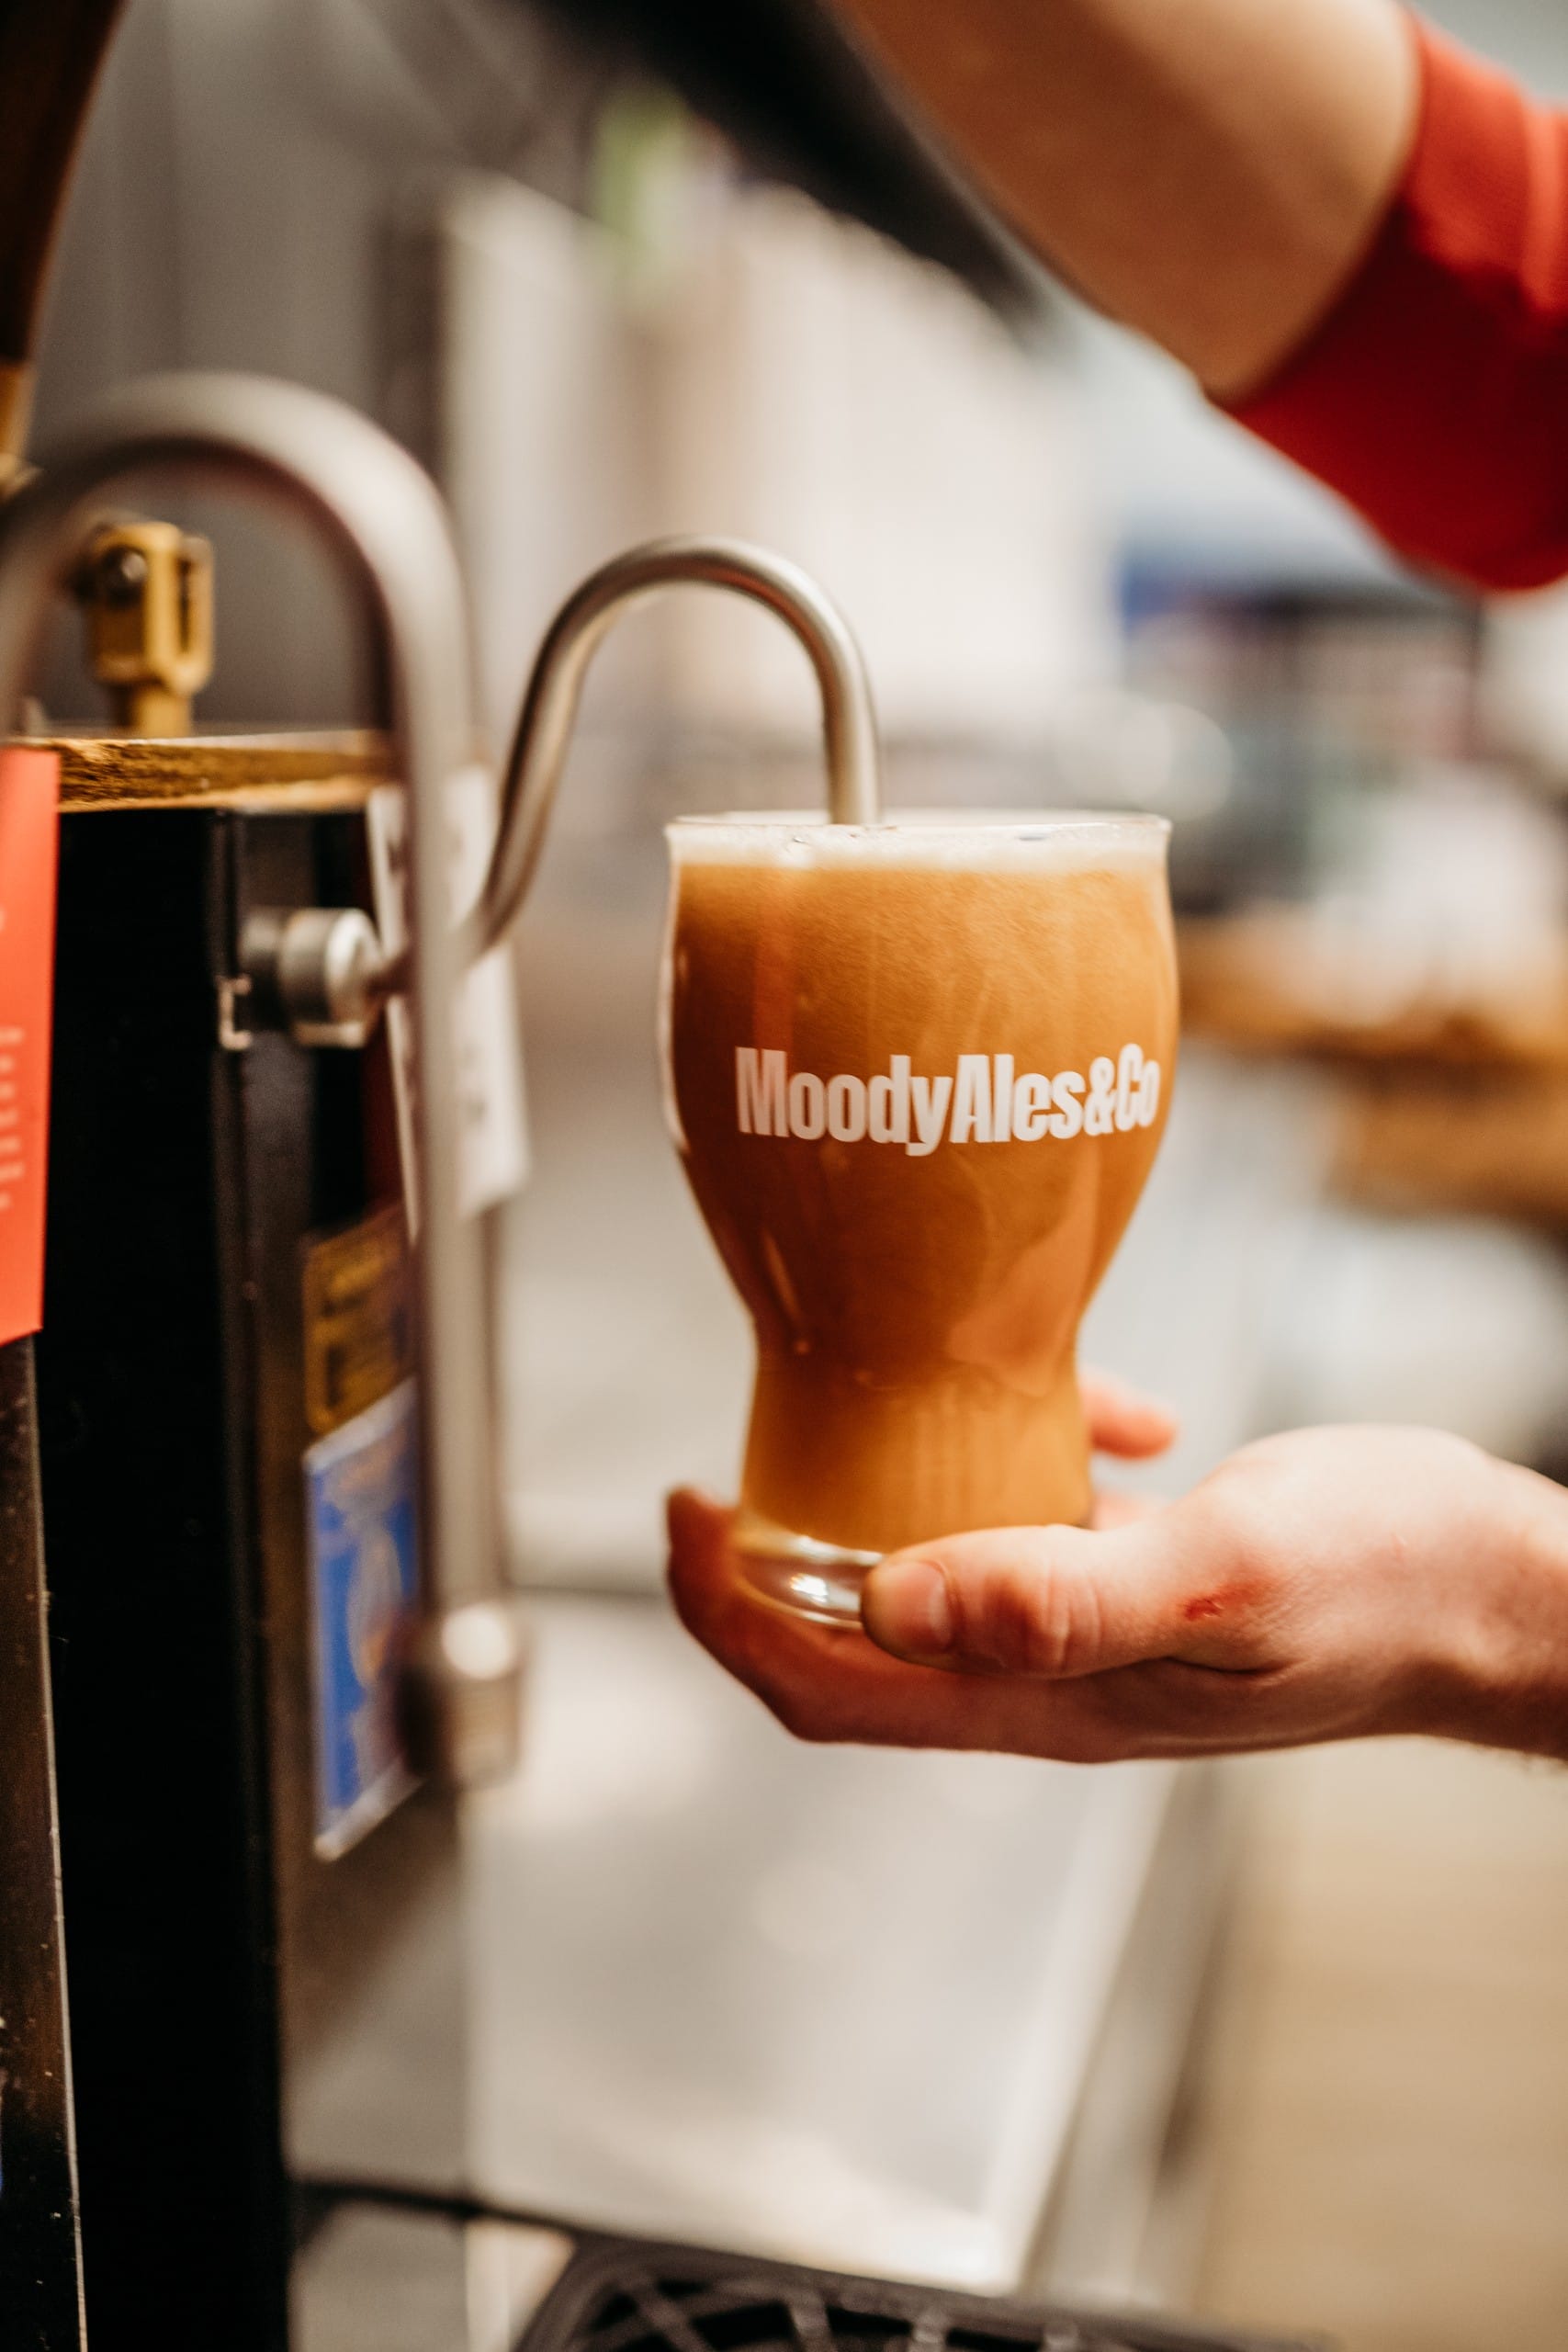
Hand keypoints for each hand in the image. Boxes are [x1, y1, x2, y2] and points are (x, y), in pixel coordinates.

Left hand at [667, 1419, 1567, 1762]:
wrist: (1502, 1590)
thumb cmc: (1388, 1587)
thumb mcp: (1224, 1577)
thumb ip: (1059, 1598)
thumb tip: (889, 1597)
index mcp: (1043, 1696)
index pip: (829, 1686)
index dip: (728, 1617)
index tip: (683, 1514)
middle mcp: (1045, 1673)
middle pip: (850, 1638)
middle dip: (772, 1556)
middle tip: (739, 1451)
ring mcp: (1091, 1627)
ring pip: (934, 1571)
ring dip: (892, 1492)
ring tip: (895, 1391)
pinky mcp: (1138, 1573)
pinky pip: (1040, 1517)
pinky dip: (1039, 1450)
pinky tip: (1103, 1404)